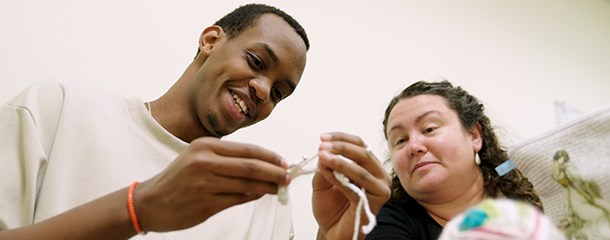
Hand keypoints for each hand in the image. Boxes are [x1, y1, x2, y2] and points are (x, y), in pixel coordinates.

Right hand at [133, 137, 289, 231]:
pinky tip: (259, 195)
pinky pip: (237, 199)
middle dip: (274, 172)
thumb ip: (227, 160)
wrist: (150, 202)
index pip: (247, 149)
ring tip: (278, 188)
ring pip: (247, 184)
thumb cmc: (177, 180)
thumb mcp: (197, 158)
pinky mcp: (205, 203)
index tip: (283, 162)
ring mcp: (205, 183)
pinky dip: (252, 197)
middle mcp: (205, 161)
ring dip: (267, 186)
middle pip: (251, 166)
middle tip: (287, 177)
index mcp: (205, 146)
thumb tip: (261, 165)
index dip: (270, 156)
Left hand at [312, 132, 390, 239]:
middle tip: (322, 146)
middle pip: (363, 153)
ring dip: (340, 161)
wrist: (332, 231)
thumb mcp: (323, 181)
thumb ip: (325, 167)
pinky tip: (327, 172)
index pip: (359, 145)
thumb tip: (323, 152)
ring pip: (361, 169)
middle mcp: (379, 175)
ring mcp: (380, 189)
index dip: (341, 138)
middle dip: (341, 147)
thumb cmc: (331, 207)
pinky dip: (340, 177)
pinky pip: (356, 186)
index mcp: (370, 166)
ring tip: (322, 156)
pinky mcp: (375, 202)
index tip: (323, 138)